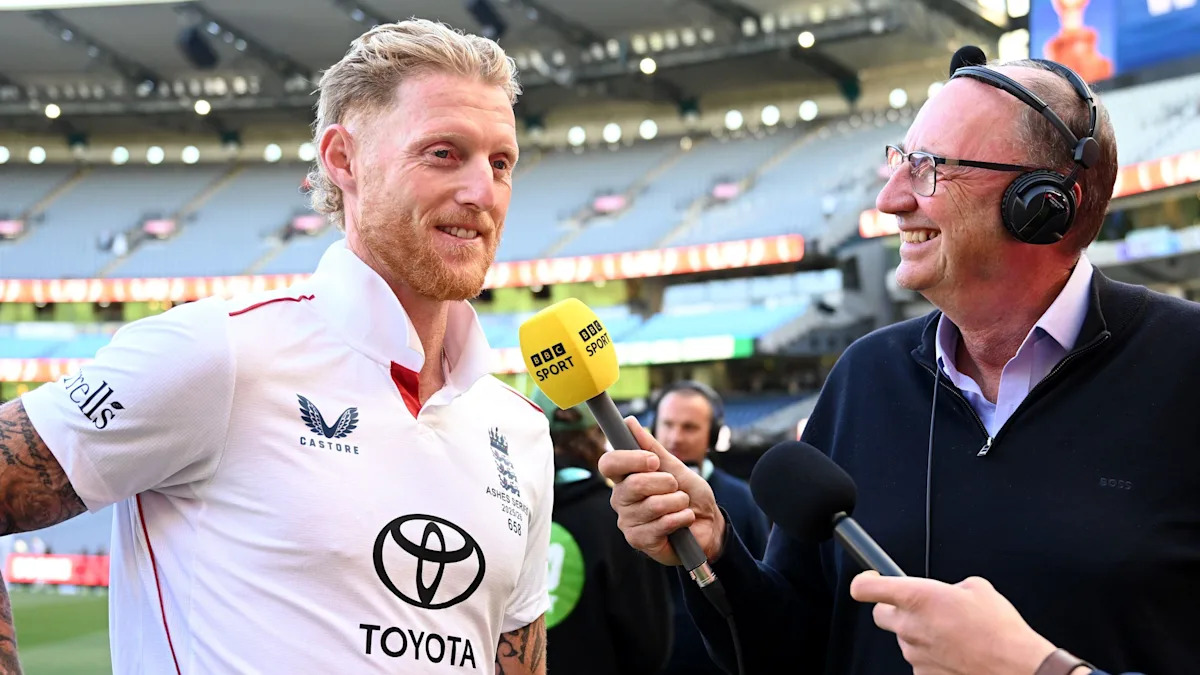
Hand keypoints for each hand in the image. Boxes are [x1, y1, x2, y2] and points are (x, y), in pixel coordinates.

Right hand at [597, 417, 724, 565]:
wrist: (709, 524)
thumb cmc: (690, 495)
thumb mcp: (676, 467)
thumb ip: (653, 448)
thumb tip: (629, 422)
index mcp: (625, 478)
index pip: (609, 464)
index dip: (630, 459)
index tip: (653, 461)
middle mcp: (621, 499)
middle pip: (633, 484)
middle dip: (665, 482)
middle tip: (676, 487)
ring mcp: (628, 521)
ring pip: (652, 505)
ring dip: (677, 502)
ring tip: (683, 504)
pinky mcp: (640, 541)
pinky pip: (661, 524)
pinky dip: (681, 518)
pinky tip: (684, 520)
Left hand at [850, 572, 1056, 674]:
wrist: (1016, 668)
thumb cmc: (1000, 629)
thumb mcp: (977, 588)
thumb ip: (950, 587)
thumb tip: (948, 593)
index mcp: (916, 597)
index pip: (865, 589)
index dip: (864, 581)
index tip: (870, 580)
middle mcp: (909, 626)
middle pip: (880, 615)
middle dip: (893, 609)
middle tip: (917, 609)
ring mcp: (914, 654)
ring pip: (904, 639)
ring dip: (919, 634)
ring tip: (951, 635)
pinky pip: (919, 661)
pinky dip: (932, 656)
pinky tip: (956, 654)